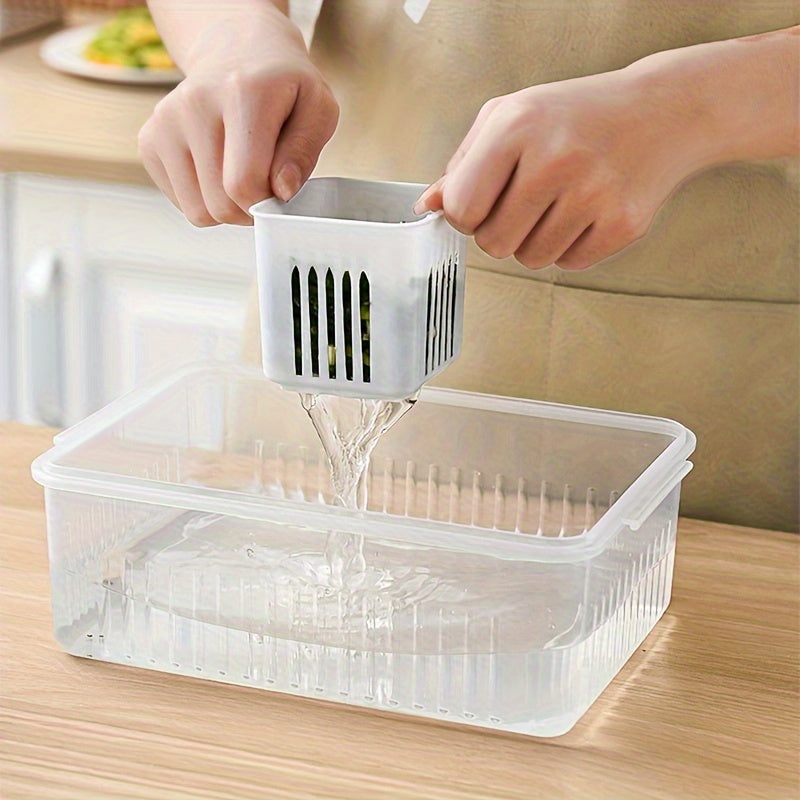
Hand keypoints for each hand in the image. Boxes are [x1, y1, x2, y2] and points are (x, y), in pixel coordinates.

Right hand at [138, 7, 337, 225]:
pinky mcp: (150, 139)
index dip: (267, 204)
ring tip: (242, 178)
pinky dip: (204, 199)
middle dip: (249, 210)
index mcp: (242, 93)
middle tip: (265, 188)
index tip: (280, 193)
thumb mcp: (318, 109)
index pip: (244, 184)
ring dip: (226, 208)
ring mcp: (165, 121)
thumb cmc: (282, 86)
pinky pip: (181, 203)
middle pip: (220, 204)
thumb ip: (304, 152)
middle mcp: (195, 104)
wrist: (236, 50)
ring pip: (198, 211)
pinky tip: (219, 170)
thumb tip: (282, 191)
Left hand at [415, 68, 706, 269]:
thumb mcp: (511, 118)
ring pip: (530, 260)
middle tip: (527, 202)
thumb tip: (428, 208)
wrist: (663, 111)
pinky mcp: (622, 224)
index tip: (483, 204)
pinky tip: (586, 211)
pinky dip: (571, 246)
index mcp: (517, 126)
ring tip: (560, 202)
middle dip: (502, 231)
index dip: (468, 216)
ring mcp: (593, 194)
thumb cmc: (574, 116)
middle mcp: (555, 158)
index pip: (463, 211)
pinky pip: (568, 265)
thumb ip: (463, 164)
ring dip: (536, 241)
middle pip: (494, 244)